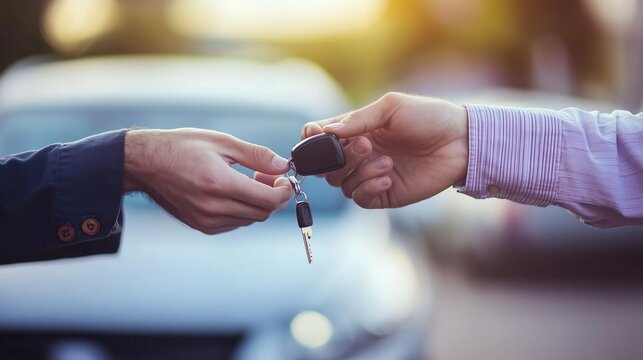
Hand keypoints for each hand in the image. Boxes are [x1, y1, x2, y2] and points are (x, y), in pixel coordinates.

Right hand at [123, 128, 290, 233]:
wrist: (145, 164)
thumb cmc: (181, 147)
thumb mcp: (222, 142)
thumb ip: (256, 156)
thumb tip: (282, 166)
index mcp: (220, 184)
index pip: (268, 200)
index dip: (284, 192)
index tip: (284, 180)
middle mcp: (213, 207)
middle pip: (262, 213)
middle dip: (274, 197)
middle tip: (268, 177)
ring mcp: (206, 220)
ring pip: (250, 220)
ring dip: (258, 204)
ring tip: (250, 181)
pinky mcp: (202, 226)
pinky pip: (235, 223)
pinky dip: (243, 211)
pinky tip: (235, 192)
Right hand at [302, 92, 467, 208]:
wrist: (461, 142)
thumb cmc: (428, 117)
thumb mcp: (391, 108)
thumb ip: (357, 119)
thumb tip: (324, 132)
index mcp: (358, 130)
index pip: (322, 138)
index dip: (313, 141)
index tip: (315, 136)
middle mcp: (360, 154)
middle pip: (328, 166)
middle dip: (341, 157)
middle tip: (366, 145)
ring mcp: (370, 175)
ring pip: (341, 183)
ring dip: (359, 171)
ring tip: (387, 161)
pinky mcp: (384, 193)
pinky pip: (360, 198)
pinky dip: (368, 187)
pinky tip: (387, 177)